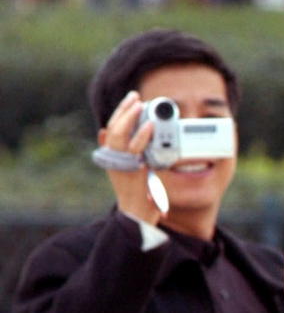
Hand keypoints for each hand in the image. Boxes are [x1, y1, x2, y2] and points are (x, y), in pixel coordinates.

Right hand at [99, 91, 162, 222]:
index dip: (120, 112)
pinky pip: (136, 150)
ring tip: (139, 104)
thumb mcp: (125, 168)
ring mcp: (121, 165)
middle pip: (113, 128)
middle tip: (135, 96)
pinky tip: (150, 125)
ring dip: (128, 117)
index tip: (131, 99)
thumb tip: (103, 131)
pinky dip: (142, 135)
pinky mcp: (132, 171)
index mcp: (112, 157)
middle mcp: (113, 159)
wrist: (136, 216)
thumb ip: (120, 151)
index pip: (112, 129)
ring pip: (119, 135)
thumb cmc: (135, 193)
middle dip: (123, 110)